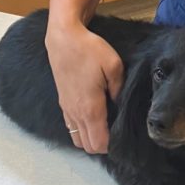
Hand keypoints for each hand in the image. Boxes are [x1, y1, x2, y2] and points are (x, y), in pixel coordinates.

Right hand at [45, 23, 123, 153]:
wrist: (63, 38)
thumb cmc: (89, 50)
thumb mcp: (113, 65)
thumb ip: (119, 89)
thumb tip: (120, 104)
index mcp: (90, 108)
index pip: (99, 143)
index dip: (112, 146)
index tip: (123, 137)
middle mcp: (76, 113)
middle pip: (88, 146)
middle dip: (102, 145)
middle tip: (116, 132)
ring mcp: (66, 108)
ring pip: (77, 139)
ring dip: (90, 138)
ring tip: (105, 126)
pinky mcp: (62, 102)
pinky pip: (71, 127)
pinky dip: (81, 129)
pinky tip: (92, 117)